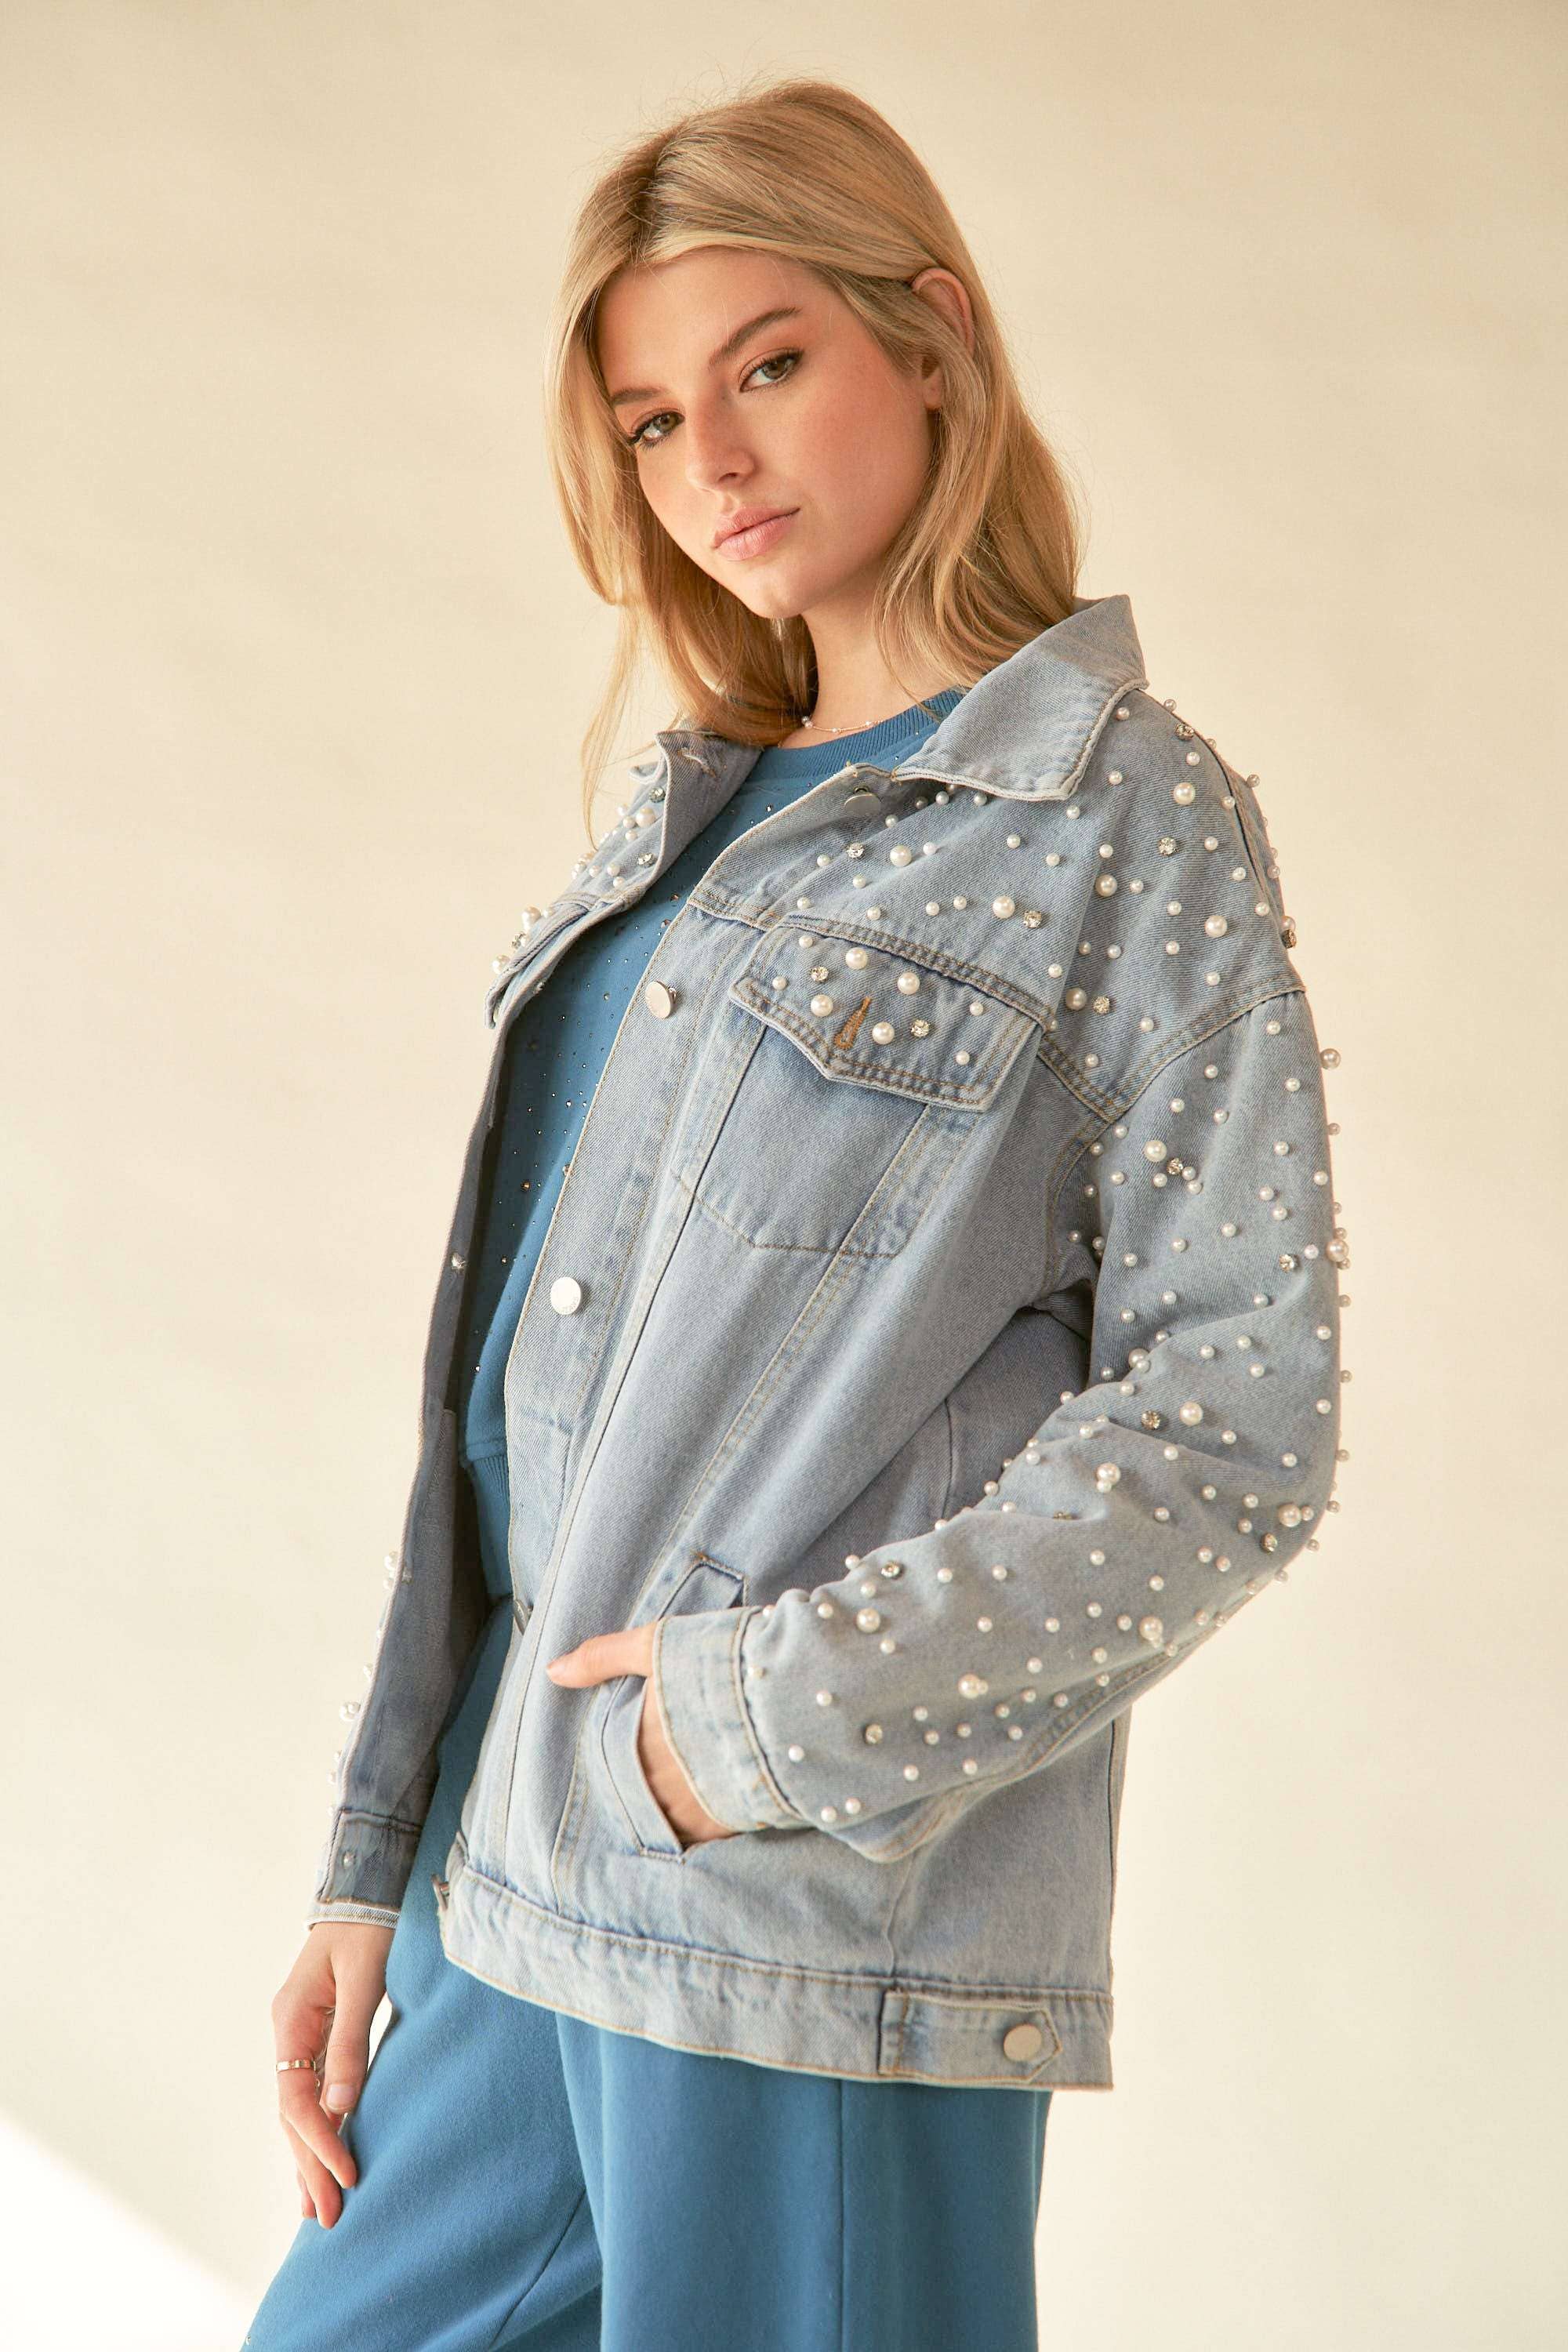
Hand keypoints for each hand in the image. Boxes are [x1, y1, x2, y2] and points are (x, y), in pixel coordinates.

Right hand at [272, 1919, 393, 2225]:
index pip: (296, 2099)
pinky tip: (325, 2157)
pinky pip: (314, 2092)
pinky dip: (319, 2128)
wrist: (367, 1888)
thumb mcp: (362, 1979)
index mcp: (291, 2020)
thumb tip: (341, 2108)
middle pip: (292, 2114)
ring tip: (317, 2208)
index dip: (319, 2142)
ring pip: (299, 2109)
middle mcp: (289, 2033)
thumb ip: (350, 2041)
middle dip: (309, 2166)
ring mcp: (301, 2036)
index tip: (345, 2175)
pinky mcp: (321, 2035)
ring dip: (309, 2156)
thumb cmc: (368, 1926)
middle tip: (327, 2219)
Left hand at [545, 1621, 738, 1847]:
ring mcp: (693, 1805)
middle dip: (653, 1786)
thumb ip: (604, 1658)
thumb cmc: (723, 1659)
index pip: (613, 1762)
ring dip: (675, 1809)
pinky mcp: (730, 1822)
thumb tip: (551, 1672)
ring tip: (691, 1794)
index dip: (625, 1760)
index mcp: (637, 1738)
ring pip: (669, 1819)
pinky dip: (708, 1825)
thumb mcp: (658, 1644)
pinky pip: (705, 1836)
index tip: (638, 1756)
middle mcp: (658, 1779)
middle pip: (642, 1794)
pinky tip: (720, 1810)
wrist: (792, 1690)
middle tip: (670, 1775)